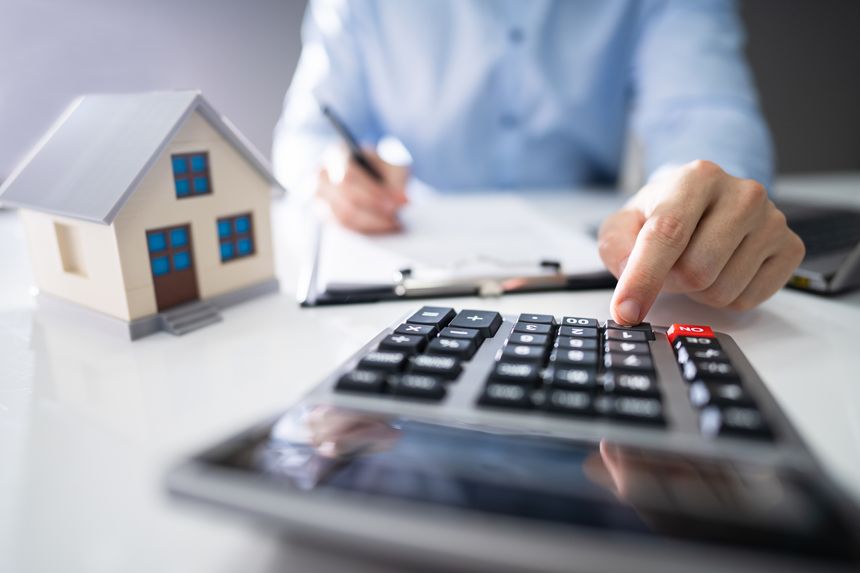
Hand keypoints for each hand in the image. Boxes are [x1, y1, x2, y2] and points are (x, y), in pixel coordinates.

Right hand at [317, 146, 409, 233]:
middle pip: (346, 198)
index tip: (396, 203)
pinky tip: (383, 227)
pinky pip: (343, 227)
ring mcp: (320, 196)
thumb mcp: (394, 167)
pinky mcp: (324, 214)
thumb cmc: (382, 170)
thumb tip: (400, 199)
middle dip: (375, 210)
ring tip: (394, 223)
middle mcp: (323, 174)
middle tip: (397, 217)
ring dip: (372, 222)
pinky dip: (365, 229)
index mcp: (338, 153)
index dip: (373, 192)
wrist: (371, 179)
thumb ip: (398, 181)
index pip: (349, 175)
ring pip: (344, 216)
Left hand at [599, 160, 804, 324]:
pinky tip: (722, 270)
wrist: (706, 202)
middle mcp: (742, 194)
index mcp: (697, 178)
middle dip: (671, 282)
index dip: (643, 277)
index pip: (667, 234)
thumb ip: (617, 247)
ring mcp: (772, 220)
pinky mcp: (790, 248)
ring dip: (698, 291)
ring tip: (697, 262)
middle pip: (696, 271)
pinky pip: (748, 300)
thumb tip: (632, 280)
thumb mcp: (626, 223)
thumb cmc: (663, 214)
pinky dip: (725, 298)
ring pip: (722, 291)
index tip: (626, 311)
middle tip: (668, 266)